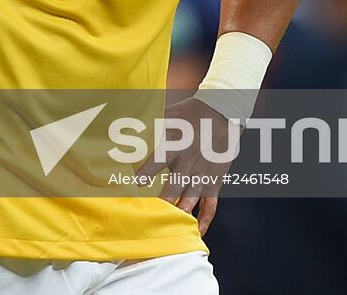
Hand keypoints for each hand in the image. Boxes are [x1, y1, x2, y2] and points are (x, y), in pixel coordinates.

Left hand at [137, 97, 233, 235]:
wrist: (222, 114)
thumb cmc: (190, 115)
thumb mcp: (168, 115)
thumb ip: (148, 126)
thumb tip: (124, 129)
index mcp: (175, 146)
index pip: (158, 161)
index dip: (145, 173)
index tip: (134, 183)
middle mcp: (188, 163)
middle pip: (173, 189)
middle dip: (160, 203)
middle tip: (147, 216)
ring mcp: (202, 175)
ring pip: (189, 201)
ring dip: (177, 215)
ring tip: (165, 227)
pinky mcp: (214, 182)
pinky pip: (210, 205)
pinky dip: (204, 220)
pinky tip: (196, 231)